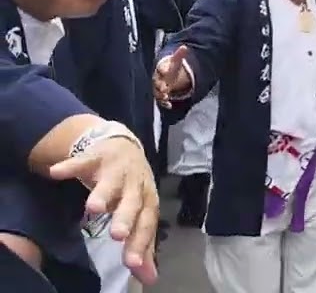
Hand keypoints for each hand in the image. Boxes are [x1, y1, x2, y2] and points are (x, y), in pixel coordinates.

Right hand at [49, 137, 158, 284]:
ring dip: (103, 193)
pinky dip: (70, 166)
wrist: (124, 147)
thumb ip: (141, 245)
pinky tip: (56, 173)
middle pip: (132, 202)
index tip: (132, 264)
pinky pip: (82, 161)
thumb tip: (149, 278)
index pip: (146, 223)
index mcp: (147, 200)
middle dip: (125, 217)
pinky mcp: (96, 157)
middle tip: (117, 235)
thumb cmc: (131, 188)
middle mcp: (135, 184)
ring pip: (110, 182)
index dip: (141, 243)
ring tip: (93, 207)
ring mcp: (116, 169)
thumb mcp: (139, 214)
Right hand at [153, 45, 191, 107]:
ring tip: (166, 96)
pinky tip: (169, 105)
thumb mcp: (176, 61)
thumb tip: (184, 47)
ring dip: (161, 94)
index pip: (161, 68)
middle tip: (164, 88)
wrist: (165, 77)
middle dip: (160, 84)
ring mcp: (158, 87)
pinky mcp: (160, 95)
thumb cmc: (170, 68)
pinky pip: (160, 100)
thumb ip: (180, 55)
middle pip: (157, 81)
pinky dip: (164, 103)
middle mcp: (158, 79)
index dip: (162, 69)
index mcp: (161, 69)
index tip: (165, 70)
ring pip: (157, 91)